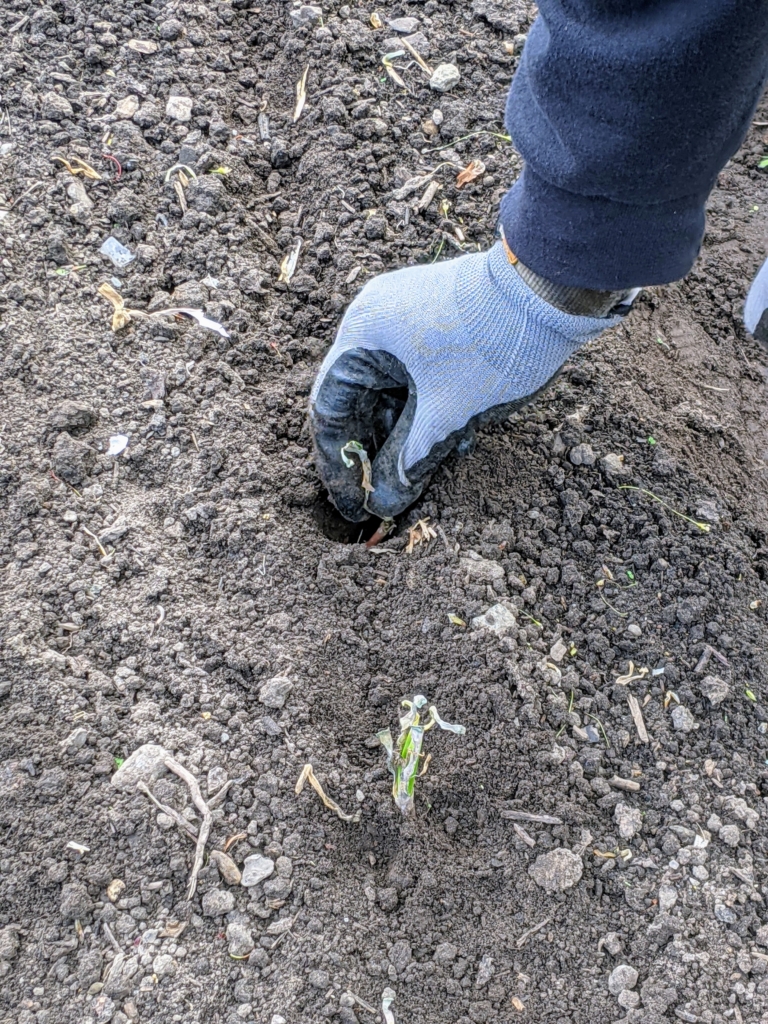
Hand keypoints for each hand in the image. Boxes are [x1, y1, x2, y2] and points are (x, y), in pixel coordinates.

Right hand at [310, 242, 618, 521]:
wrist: (550, 289)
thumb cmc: (492, 344)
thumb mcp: (446, 415)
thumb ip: (408, 462)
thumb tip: (384, 503)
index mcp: (363, 333)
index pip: (330, 408)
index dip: (338, 464)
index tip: (352, 502)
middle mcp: (375, 318)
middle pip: (359, 398)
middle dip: (375, 449)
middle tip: (385, 493)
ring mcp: (405, 313)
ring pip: (389, 388)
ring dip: (402, 431)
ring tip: (419, 471)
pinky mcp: (433, 317)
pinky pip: (413, 371)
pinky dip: (422, 407)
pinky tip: (445, 438)